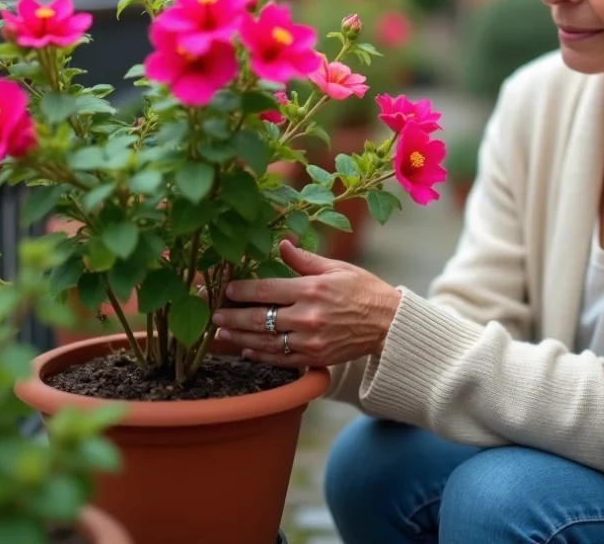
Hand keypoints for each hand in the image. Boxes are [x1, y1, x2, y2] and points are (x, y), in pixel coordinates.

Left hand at [211, 241, 401, 368]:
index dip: (241, 290)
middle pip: (259, 318)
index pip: (266, 290)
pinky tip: (247, 350)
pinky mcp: (315, 359)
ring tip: (222, 334)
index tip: (226, 290)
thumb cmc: (364, 291)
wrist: (389, 324)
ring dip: (240, 338)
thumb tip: (281, 244)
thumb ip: (305, 260)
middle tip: (214, 316)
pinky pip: (281, 359)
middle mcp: (307, 317)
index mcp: (311, 290)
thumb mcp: (337, 268)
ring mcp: (310, 341)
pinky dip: (261, 355)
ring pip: (265, 341)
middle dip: (232, 316)